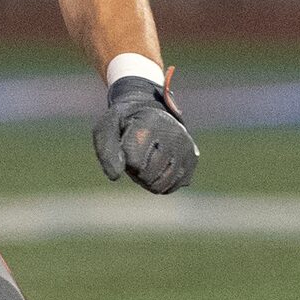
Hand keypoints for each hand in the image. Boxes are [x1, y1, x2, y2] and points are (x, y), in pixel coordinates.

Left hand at [93, 74, 197, 193]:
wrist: (148, 112)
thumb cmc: (123, 123)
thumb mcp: (106, 130)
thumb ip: (107, 152)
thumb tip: (115, 176)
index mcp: (152, 123)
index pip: (134, 161)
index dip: (123, 160)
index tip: (125, 143)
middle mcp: (175, 134)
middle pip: (148, 175)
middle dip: (135, 171)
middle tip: (135, 153)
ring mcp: (186, 147)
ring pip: (160, 184)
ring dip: (146, 179)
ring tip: (145, 160)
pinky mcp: (192, 158)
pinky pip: (172, 186)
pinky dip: (159, 183)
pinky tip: (157, 167)